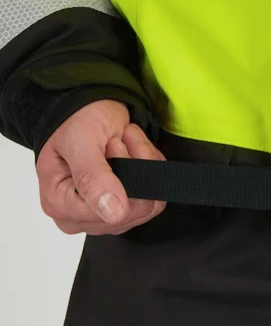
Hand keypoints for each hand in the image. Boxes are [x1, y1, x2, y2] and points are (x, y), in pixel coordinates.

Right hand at [36, 99, 166, 235]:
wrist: (88, 108)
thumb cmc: (76, 121)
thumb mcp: (80, 141)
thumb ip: (93, 178)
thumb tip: (113, 213)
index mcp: (59, 204)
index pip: (113, 212)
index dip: (125, 174)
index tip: (115, 144)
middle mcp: (79, 217)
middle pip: (135, 208)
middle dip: (135, 166)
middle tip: (118, 140)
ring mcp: (103, 215)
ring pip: (150, 203)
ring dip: (144, 164)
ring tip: (125, 142)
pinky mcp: (124, 209)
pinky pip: (155, 198)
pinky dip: (150, 168)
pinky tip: (134, 151)